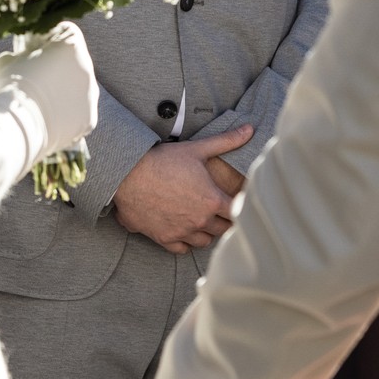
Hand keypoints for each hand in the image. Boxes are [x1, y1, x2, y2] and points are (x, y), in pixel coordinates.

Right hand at [0, 23, 98, 172]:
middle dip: (57, 69)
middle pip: (73, 62)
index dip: (48, 40)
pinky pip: (79, 113)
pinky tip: (47, 120)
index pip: (64, 32)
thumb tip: (18, 60)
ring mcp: (91, 94)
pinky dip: (66, 116)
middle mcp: (87, 67)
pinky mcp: (89, 118)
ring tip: (38, 105)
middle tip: (34, 81)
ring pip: (78, 89)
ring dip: (63, 93)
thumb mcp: (6, 61)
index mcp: (70, 44)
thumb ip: (18, 55)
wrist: (17, 125)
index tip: (34, 51)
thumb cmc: (9, 87)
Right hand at [112, 122, 253, 253]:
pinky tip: (183, 230)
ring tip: (202, 220)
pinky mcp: (164, 238)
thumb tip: (249, 129)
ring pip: (204, 241)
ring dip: (205, 232)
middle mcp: (200, 220)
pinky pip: (182, 249)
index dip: (239, 207)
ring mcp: (182, 232)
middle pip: (223, 229)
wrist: (129, 174)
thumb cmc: (163, 160)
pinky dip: (185, 242)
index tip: (236, 203)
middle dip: (223, 220)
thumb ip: (226, 141)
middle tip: (219, 211)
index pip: (237, 212)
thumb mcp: (197, 149)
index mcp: (212, 201)